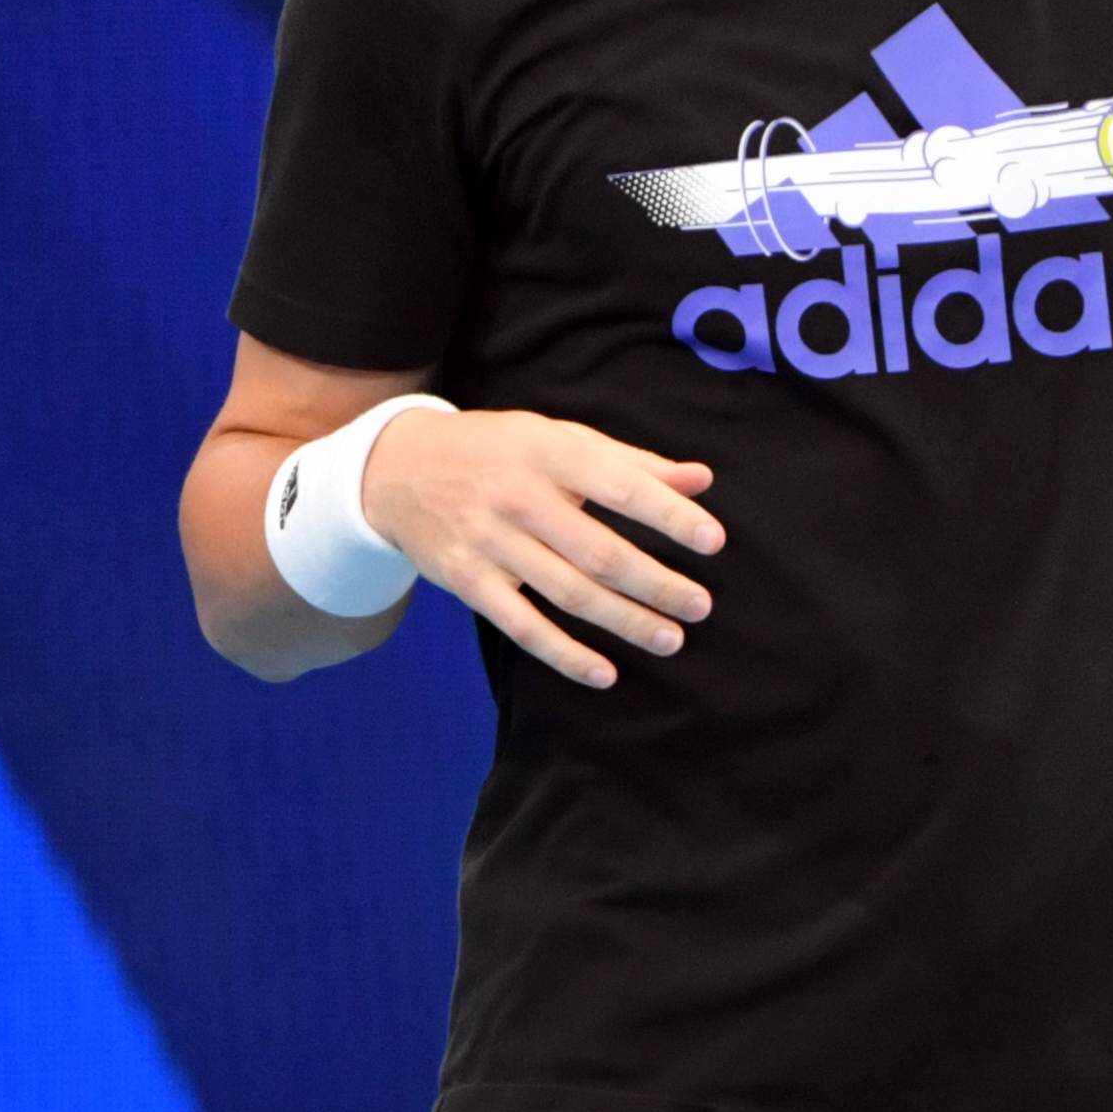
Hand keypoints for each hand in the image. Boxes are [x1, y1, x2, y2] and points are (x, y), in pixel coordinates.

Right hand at [358, 409, 721, 689]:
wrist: (398, 469)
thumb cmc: (497, 451)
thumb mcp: (558, 439)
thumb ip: (630, 462)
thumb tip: (700, 480)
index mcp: (548, 453)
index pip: (621, 487)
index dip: (670, 517)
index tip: (714, 541)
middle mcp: (519, 498)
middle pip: (600, 552)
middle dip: (656, 583)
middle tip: (700, 605)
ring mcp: (490, 543)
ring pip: (569, 593)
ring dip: (625, 621)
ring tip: (670, 639)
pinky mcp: (468, 581)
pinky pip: (522, 626)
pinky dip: (564, 655)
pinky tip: (604, 672)